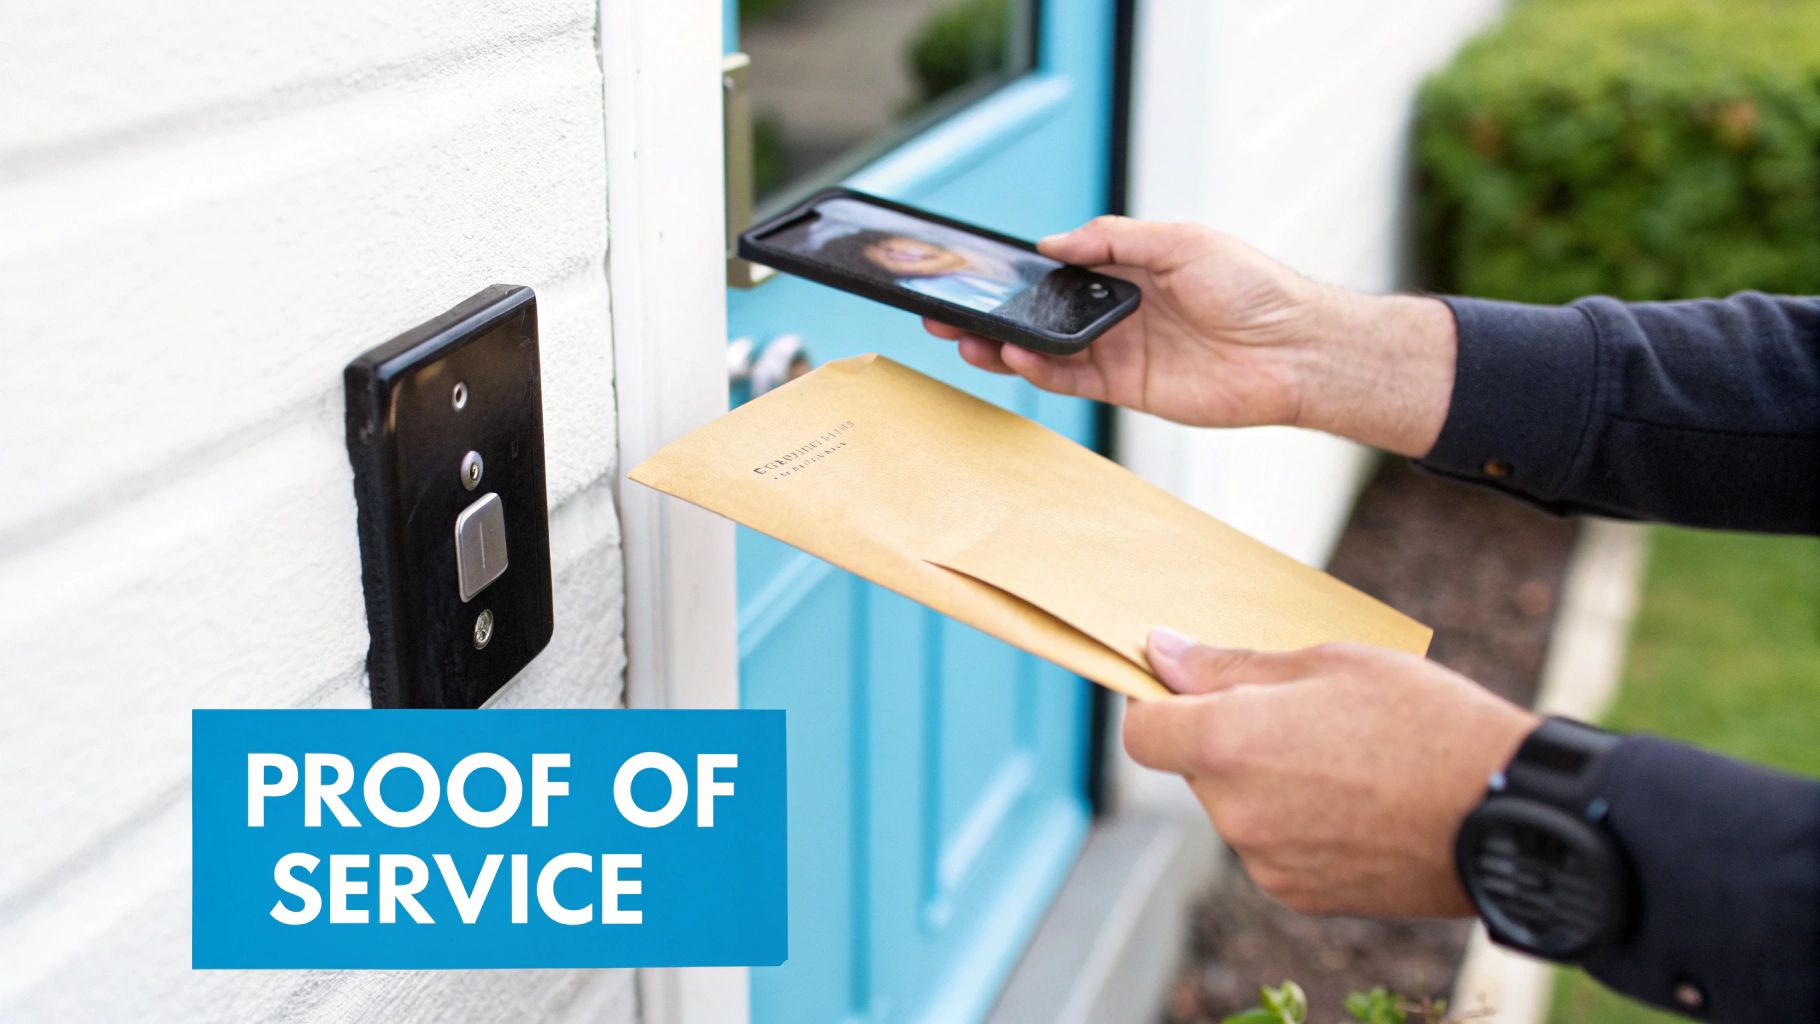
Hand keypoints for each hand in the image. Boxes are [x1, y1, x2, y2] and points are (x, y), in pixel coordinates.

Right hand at [925, 217, 1458, 456]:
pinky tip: (1014, 358)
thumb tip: (1056, 244)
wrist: (1297, 351)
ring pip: (1046, 349)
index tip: (977, 269)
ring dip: (1005, 344)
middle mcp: (1118, 311)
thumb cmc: (1254, 288)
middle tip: (948, 311)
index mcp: (1130, 268)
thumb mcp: (1184, 242)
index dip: (1019, 271)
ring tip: (968, 337)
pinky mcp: (1129, 388)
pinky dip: (1039, 371)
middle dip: (994, 312)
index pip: (1060, 268)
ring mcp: (1120, 351)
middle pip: (1041, 312)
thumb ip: (1117, 241)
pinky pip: (1072, 381)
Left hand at [1124, 628, 1538, 917]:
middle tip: (1302, 714)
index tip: (1189, 685)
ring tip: (1344, 758)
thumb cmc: (1426, 722)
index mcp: (1229, 743)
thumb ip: (1233, 665)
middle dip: (1228, 738)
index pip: (1143, 732)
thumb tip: (1163, 652)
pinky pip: (1273, 847)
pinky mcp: (1301, 895)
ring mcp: (1267, 861)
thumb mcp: (1330, 663)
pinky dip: (1297, 822)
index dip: (1158, 703)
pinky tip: (1357, 800)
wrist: (1508, 814)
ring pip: (1238, 808)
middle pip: (1196, 768)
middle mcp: (1235, 812)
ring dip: (1267, 781)